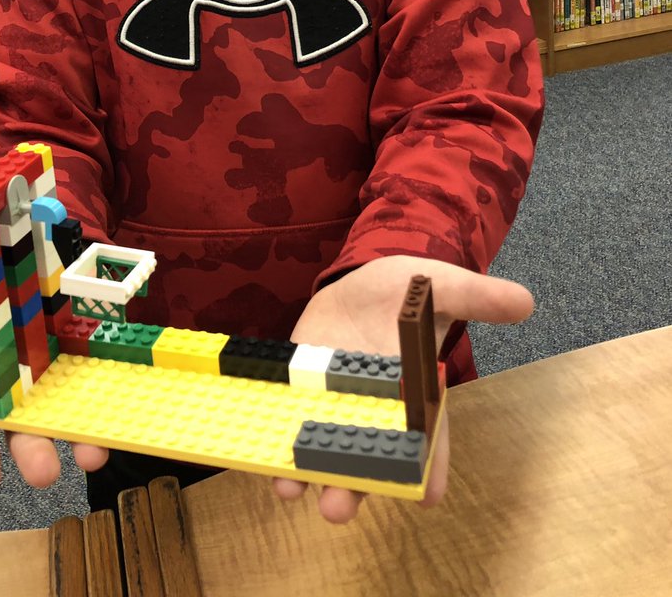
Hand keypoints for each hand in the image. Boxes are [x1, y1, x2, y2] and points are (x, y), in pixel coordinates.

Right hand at [0, 262, 108, 490]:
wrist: (55, 237)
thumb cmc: (3, 264)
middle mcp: (27, 378)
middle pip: (26, 424)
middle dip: (33, 451)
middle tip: (44, 476)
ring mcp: (65, 369)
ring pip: (69, 414)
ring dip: (81, 439)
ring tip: (93, 458)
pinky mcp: (98, 354)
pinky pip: (106, 385)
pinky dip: (112, 405)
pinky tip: (121, 421)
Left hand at [273, 254, 533, 522]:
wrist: (360, 281)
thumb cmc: (409, 292)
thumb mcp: (441, 285)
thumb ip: (476, 296)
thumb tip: (522, 300)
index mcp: (415, 392)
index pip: (426, 436)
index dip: (427, 465)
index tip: (427, 497)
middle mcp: (376, 409)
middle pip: (370, 456)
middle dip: (356, 484)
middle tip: (340, 508)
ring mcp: (337, 402)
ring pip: (327, 447)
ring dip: (308, 472)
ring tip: (291, 491)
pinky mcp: (304, 388)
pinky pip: (293, 419)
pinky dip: (279, 440)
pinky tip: (267, 460)